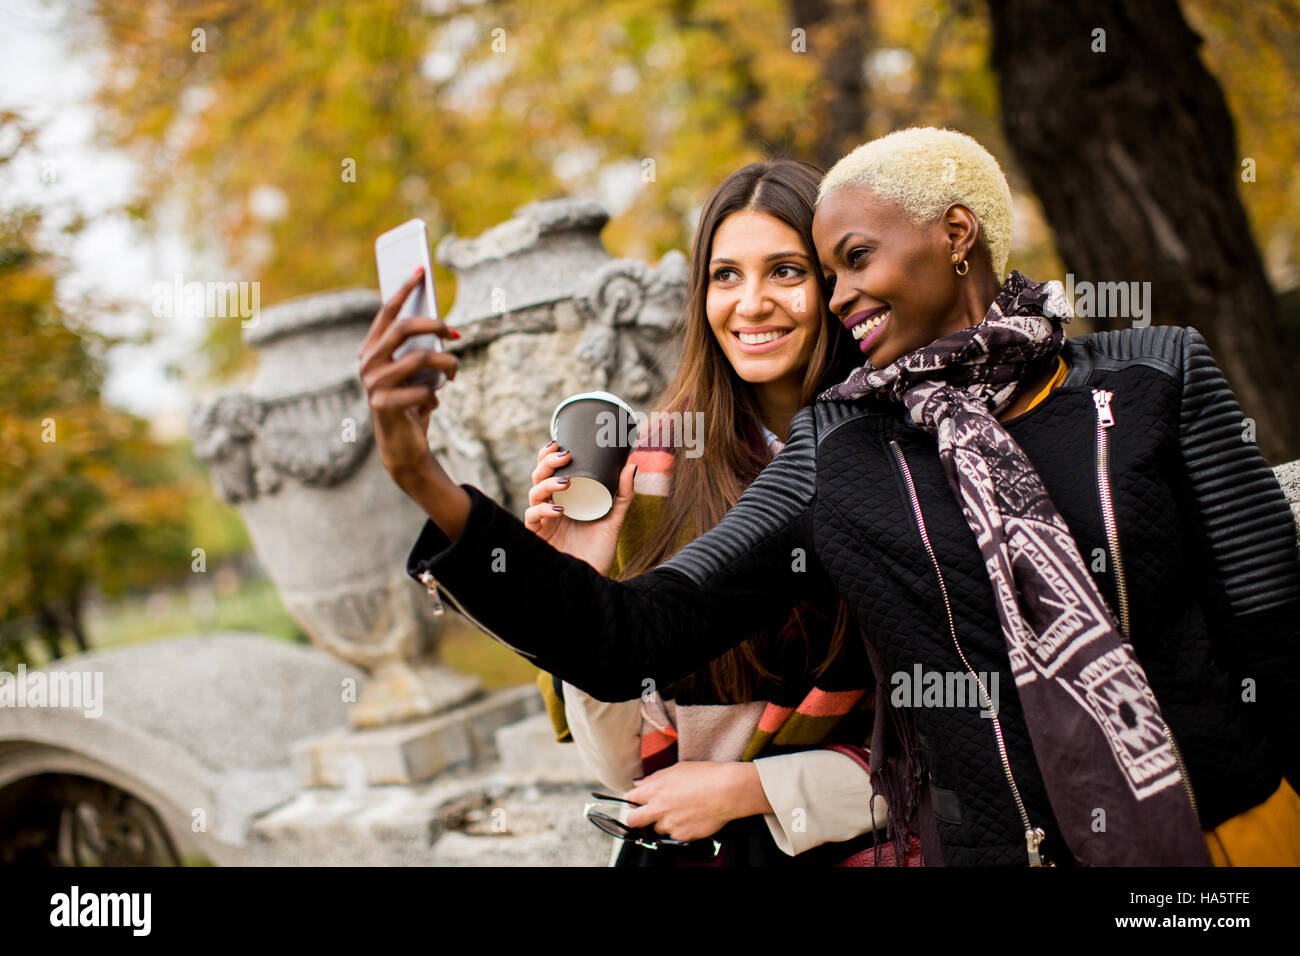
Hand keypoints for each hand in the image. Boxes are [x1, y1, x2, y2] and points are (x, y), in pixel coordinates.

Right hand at [359, 267, 459, 485]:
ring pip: (420, 358)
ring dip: (446, 364)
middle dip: (434, 325)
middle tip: (454, 332)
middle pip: (403, 328)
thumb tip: (440, 328)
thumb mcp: (416, 373)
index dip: (404, 289)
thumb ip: (419, 349)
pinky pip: (422, 390)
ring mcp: (372, 383)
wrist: (402, 446)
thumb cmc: (411, 402)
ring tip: (455, 373)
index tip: (421, 269)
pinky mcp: (382, 404)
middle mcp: (367, 362)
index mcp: (371, 349)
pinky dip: (435, 395)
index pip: (387, 312)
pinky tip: (434, 402)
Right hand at [522, 441, 636, 574]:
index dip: (548, 456)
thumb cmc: (599, 550)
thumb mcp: (614, 518)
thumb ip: (624, 494)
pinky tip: (558, 509)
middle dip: (546, 463)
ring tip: (566, 482)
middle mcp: (550, 507)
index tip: (560, 443)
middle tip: (563, 455)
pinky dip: (543, 509)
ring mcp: (543, 522)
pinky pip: (532, 517)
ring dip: (547, 483)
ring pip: (533, 493)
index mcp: (563, 499)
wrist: (593, 580)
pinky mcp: (537, 537)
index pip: (550, 472)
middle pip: (538, 477)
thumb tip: (632, 464)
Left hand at [623, 761, 771, 842]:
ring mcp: (669, 825)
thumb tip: (639, 783)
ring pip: (657, 829)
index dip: (634, 800)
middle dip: (637, 818)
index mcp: (654, 790)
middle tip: (647, 814)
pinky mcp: (682, 836)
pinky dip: (679, 829)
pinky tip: (691, 818)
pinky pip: (674, 836)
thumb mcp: (677, 769)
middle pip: (633, 821)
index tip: (638, 801)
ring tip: (680, 812)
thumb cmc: (705, 775)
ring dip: (663, 823)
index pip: (630, 799)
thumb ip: (654, 778)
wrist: (727, 791)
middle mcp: (658, 809)